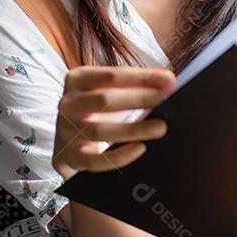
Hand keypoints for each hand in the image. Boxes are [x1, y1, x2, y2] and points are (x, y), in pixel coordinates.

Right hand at [52, 66, 174, 177]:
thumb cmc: (98, 109)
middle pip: (105, 100)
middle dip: (139, 99)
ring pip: (100, 131)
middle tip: (165, 100)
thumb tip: (169, 82)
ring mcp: (67, 131)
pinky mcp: (71, 156)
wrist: (68, 138)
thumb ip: (137, 84)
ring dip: (134, 129)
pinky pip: (96, 160)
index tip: (169, 80)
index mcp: (78, 79)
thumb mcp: (112, 90)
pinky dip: (120, 156)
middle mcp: (68, 103)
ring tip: (161, 127)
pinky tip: (140, 148)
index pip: (112, 75)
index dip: (142, 77)